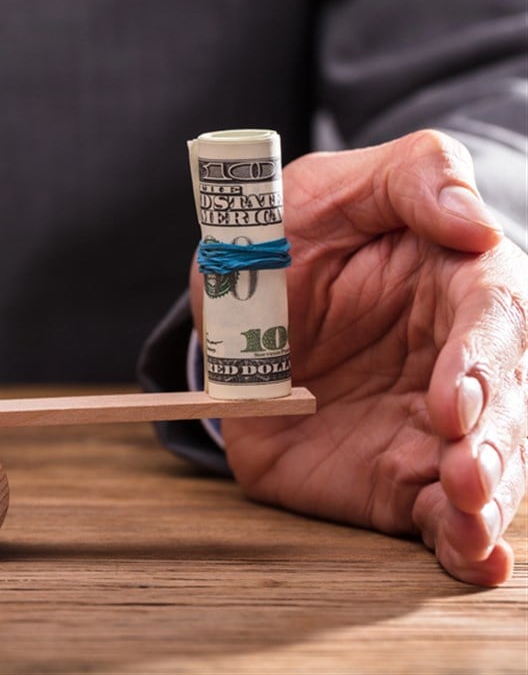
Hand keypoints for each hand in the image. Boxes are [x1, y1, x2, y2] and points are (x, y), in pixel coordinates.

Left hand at [192, 130, 526, 585]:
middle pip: (504, 407)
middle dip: (490, 443)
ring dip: (486, 502)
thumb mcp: (336, 186)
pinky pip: (437, 517)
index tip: (454, 398)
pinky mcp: (399, 477)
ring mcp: (433, 428)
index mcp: (461, 285)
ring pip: (486, 470)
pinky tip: (475, 560)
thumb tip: (474, 222)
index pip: (496, 321)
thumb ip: (413, 178)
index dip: (481, 362)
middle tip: (462, 469)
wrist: (239, 302)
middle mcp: (462, 363)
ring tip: (470, 521)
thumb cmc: (296, 232)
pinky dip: (461, 544)